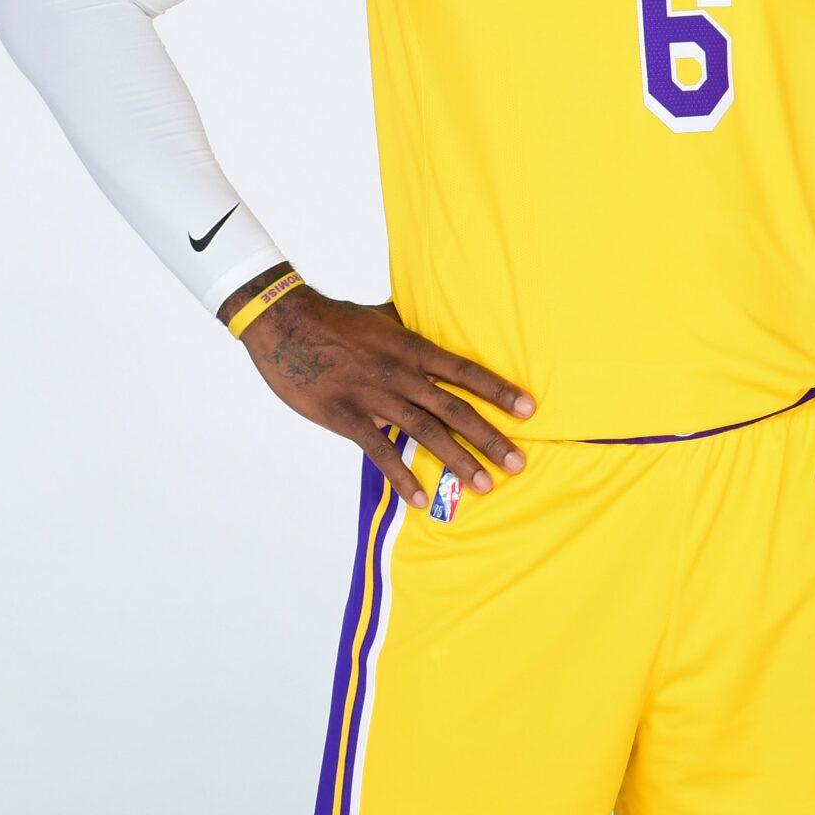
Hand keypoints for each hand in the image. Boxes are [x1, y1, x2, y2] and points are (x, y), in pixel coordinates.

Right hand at [236, 278, 534, 505]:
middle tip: (518, 463)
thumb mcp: (383, 316)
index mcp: (413, 348)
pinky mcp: (346, 416)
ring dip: (457, 460)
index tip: (529, 409)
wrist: (285, 325)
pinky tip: (421, 498)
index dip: (499, 390)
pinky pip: (379, 452)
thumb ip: (411, 326)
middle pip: (455, 409)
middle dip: (490, 437)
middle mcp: (401, 374)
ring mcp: (374, 397)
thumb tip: (434, 319)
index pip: (466, 372)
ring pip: (426, 432)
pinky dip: (402, 476)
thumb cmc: (336, 319)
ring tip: (484, 484)